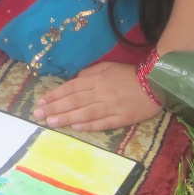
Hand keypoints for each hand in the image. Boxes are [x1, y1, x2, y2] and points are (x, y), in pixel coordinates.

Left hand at [32, 61, 162, 131]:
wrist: (155, 83)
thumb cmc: (129, 75)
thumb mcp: (108, 67)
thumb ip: (90, 73)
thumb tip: (74, 80)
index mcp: (97, 79)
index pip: (71, 87)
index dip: (55, 95)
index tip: (41, 102)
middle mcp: (101, 92)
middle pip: (74, 100)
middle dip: (55, 107)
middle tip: (38, 114)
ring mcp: (111, 106)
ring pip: (85, 112)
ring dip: (67, 117)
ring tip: (51, 122)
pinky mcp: (122, 118)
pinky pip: (103, 122)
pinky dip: (89, 125)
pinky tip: (76, 127)